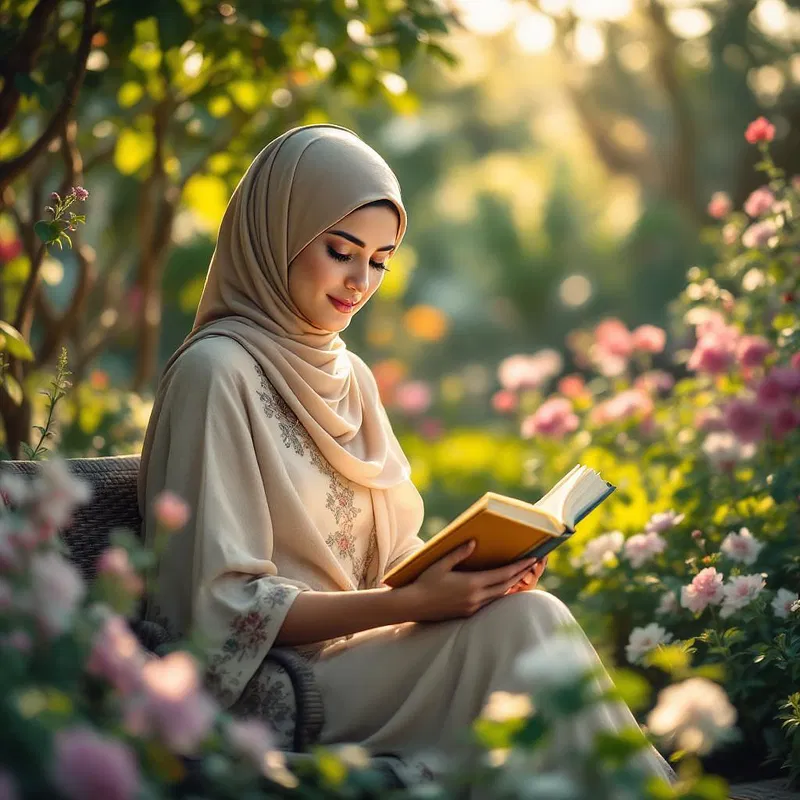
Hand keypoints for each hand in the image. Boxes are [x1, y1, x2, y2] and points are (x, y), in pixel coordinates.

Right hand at [396, 540, 539, 622]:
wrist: (414, 605)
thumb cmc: (425, 582)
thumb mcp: (440, 564)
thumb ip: (458, 553)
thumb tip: (473, 543)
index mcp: (471, 583)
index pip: (502, 575)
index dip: (518, 567)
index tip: (530, 559)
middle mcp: (476, 597)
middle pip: (505, 586)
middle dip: (520, 575)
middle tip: (532, 565)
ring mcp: (473, 607)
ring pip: (499, 595)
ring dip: (511, 585)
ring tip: (521, 575)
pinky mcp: (468, 612)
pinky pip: (489, 602)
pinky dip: (499, 593)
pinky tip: (502, 588)